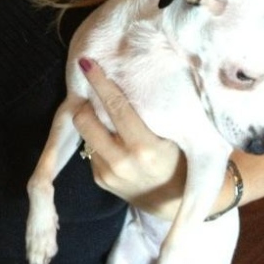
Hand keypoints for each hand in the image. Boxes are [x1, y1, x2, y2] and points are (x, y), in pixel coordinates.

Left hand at [72, 58, 185, 219]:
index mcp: (145, 148)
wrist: (175, 201)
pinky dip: (98, 139)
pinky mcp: (99, 180)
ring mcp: (108, 173)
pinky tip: (113, 139)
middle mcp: (122, 162)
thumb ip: (147, 114)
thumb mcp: (171, 136)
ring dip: (91, 121)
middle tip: (94, 94)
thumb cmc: (179, 158)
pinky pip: (90, 149)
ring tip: (104, 116)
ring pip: (84, 134)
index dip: (100, 82)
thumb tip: (124, 79)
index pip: (116, 107)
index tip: (87, 63)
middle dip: (86, 103)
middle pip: (85, 120)